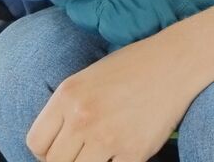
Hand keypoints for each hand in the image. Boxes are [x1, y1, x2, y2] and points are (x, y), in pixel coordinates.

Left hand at [27, 35, 191, 161]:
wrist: (178, 61)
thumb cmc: (135, 65)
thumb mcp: (90, 76)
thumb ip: (68, 107)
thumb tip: (55, 142)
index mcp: (68, 95)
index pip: (36, 144)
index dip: (45, 152)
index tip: (59, 149)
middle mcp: (83, 118)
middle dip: (66, 160)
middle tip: (83, 151)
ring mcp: (108, 137)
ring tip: (102, 151)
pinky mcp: (134, 152)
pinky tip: (124, 149)